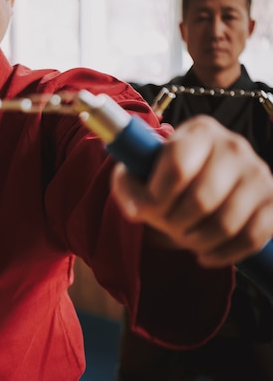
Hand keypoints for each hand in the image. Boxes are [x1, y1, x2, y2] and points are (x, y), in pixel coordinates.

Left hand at [111, 115, 272, 267]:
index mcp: (199, 131)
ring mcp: (259, 173)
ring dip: (196, 240)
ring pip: (226, 223)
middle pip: (201, 199)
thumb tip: (137, 209)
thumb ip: (127, 186)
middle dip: (174, 222)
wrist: (198, 182)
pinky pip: (252, 238)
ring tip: (183, 237)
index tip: (146, 209)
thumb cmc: (163, 176)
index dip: (156, 196)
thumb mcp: (136, 173)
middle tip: (165, 225)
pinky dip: (222, 253)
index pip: (177, 165)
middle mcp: (234, 146)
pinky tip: (204, 253)